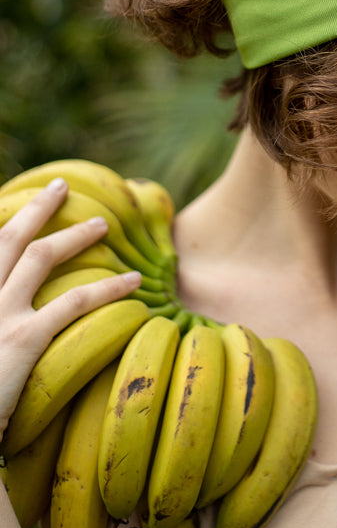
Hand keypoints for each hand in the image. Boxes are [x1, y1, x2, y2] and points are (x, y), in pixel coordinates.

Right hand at [0, 178, 141, 442]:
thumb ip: (2, 321)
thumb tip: (14, 319)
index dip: (5, 226)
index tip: (22, 209)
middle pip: (7, 238)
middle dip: (36, 207)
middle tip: (60, 186)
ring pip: (40, 257)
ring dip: (74, 234)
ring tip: (103, 224)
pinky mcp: (23, 341)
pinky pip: (75, 302)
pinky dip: (108, 288)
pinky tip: (133, 282)